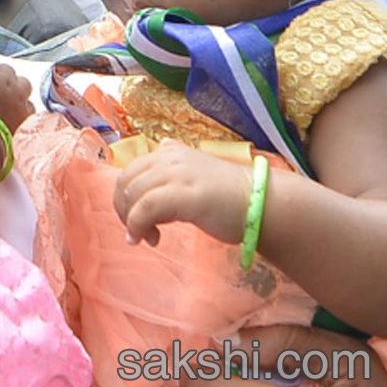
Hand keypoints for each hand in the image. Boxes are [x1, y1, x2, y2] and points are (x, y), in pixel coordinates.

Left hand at [113, 140, 249, 246]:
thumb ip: (174, 164)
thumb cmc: (230, 195)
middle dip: (124, 210)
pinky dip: (139, 226)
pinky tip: (151, 239)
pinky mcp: (185, 194)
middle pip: (126, 182)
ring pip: (133, 195)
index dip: (124, 197)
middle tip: (138, 231)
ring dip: (132, 221)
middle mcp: (170, 157)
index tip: (135, 218)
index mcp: (170, 152)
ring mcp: (177, 174)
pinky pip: (146, 208)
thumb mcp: (197, 171)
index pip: (130, 171)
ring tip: (146, 237)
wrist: (262, 204)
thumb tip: (160, 147)